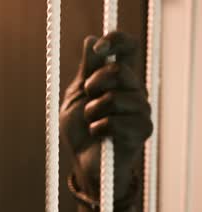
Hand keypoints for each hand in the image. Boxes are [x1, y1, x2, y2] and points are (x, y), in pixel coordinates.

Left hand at [60, 32, 152, 198]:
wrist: (84, 162)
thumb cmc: (79, 129)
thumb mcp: (77, 96)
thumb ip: (86, 71)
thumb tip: (90, 40)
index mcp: (120, 78)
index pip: (129, 47)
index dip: (116, 41)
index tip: (98, 49)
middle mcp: (135, 90)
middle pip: (119, 71)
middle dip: (94, 84)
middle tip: (87, 98)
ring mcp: (142, 110)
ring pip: (114, 98)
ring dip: (93, 113)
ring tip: (92, 122)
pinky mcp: (143, 130)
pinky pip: (116, 122)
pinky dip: (98, 129)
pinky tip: (100, 135)